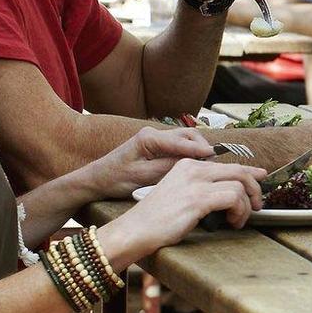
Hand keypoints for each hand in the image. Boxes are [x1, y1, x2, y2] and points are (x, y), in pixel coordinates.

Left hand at [83, 127, 214, 201]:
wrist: (95, 179)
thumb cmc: (114, 179)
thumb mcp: (143, 177)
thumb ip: (167, 168)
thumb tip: (193, 164)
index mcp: (149, 138)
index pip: (182, 141)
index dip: (200, 149)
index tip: (215, 157)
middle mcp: (153, 133)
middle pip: (187, 135)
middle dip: (203, 147)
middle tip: (216, 162)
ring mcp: (154, 138)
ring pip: (185, 140)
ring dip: (198, 150)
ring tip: (209, 165)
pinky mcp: (155, 145)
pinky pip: (178, 146)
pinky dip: (190, 153)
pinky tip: (196, 165)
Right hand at [96, 158, 264, 267]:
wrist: (136, 230)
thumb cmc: (156, 219)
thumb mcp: (180, 194)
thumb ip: (201, 188)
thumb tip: (228, 193)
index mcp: (188, 165)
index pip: (227, 163)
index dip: (249, 170)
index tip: (261, 176)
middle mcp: (193, 168)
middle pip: (238, 170)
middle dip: (254, 188)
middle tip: (257, 205)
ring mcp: (195, 182)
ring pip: (239, 185)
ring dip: (245, 206)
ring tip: (238, 220)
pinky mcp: (198, 199)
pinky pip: (233, 198)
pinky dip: (239, 211)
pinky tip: (233, 222)